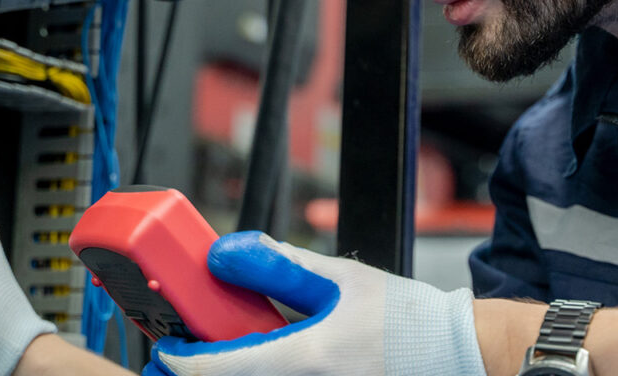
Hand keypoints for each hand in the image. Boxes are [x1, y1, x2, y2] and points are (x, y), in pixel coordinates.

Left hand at [145, 231, 485, 375]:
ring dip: (230, 368)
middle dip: (200, 369)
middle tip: (182, 351)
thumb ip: (279, 265)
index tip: (165, 348)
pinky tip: (256, 352)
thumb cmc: (405, 320)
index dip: (181, 359)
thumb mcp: (340, 279)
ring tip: (219, 347)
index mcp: (307, 358)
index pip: (221, 367)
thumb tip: (227, 254)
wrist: (452, 352)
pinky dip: (255, 370)